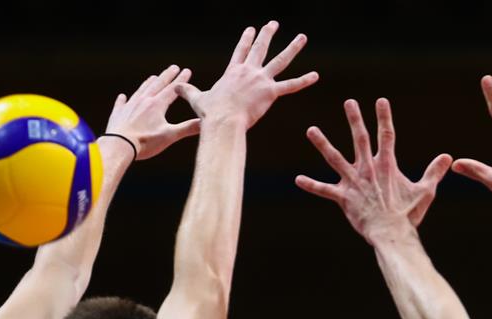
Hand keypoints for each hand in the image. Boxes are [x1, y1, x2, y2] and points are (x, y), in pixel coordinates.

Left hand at [106, 64, 200, 159]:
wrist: (119, 145)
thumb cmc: (145, 142)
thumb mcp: (169, 136)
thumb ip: (187, 128)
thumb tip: (204, 123)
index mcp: (157, 105)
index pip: (172, 90)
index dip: (181, 80)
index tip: (187, 71)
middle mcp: (143, 101)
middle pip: (157, 85)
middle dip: (167, 76)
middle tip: (173, 67)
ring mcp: (130, 106)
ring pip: (141, 91)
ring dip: (148, 83)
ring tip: (153, 77)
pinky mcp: (118, 114)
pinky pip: (121, 104)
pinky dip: (123, 100)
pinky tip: (123, 96)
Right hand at [175, 22, 317, 128]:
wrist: (223, 121)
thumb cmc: (211, 114)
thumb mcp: (197, 100)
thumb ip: (188, 92)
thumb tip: (175, 87)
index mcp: (233, 72)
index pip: (240, 51)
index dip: (246, 40)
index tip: (251, 29)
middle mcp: (248, 71)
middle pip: (260, 49)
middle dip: (267, 35)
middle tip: (273, 25)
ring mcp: (261, 80)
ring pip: (280, 60)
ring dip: (292, 48)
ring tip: (302, 37)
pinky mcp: (270, 92)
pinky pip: (291, 86)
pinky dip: (304, 81)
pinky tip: (315, 75)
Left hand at [296, 98, 451, 242]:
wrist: (391, 233)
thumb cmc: (407, 214)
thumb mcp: (424, 191)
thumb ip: (433, 172)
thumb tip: (448, 157)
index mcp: (387, 165)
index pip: (387, 135)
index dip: (384, 117)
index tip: (381, 100)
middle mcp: (368, 169)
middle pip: (360, 139)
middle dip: (354, 119)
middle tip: (348, 101)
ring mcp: (354, 182)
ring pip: (334, 158)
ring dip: (322, 143)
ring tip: (310, 129)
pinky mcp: (343, 197)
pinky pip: (324, 190)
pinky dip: (311, 185)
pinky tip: (297, 179)